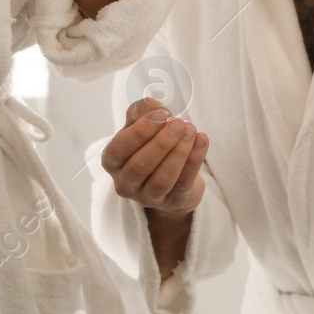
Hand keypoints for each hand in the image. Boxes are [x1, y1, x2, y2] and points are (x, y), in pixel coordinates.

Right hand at [101, 98, 208, 215]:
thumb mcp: (140, 124)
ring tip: (191, 130)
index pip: (119, 149)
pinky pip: (184, 182)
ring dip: (179, 153)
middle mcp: (125, 183)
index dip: (140, 131)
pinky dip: (195, 159)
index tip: (161, 114)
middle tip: (179, 123)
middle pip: (139, 167)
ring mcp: (148, 197)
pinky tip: (202, 140)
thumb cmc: (149, 145)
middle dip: (162, 143)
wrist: (168, 177)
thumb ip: (144, 110)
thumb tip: (159, 110)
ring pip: (162, 179)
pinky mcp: (173, 203)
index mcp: (112, 161)